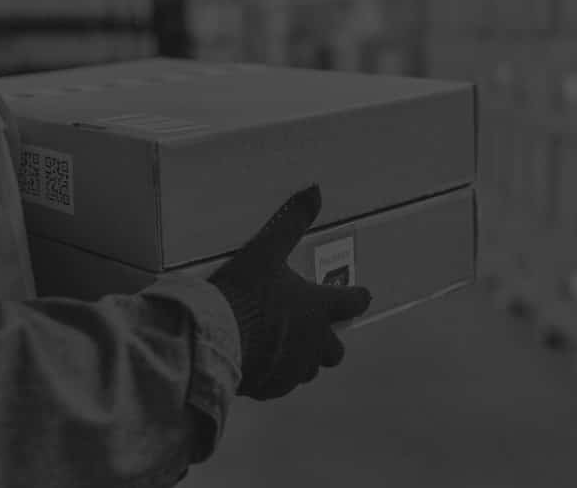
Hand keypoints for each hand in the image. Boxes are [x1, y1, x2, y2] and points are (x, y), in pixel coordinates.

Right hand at [208, 185, 371, 400]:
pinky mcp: (269, 387)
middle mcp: (312, 343)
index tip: (362, 296)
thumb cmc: (245, 292)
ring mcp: (292, 370)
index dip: (358, 298)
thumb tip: (315, 188)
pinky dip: (272, 374)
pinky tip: (254, 362)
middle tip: (312, 330)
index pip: (351, 303)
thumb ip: (291, 221)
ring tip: (277, 345)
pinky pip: (278, 384)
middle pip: (334, 351)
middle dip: (328, 341)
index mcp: (316, 309)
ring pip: (307, 370)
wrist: (214, 337)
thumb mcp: (266, 250)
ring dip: (300, 358)